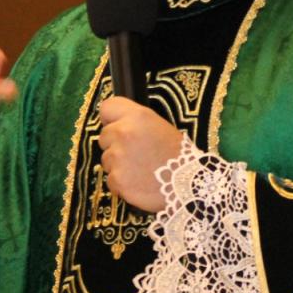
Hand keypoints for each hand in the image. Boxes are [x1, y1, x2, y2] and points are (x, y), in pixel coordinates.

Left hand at [97, 97, 182, 211]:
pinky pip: (111, 180)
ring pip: (106, 159)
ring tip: (140, 170)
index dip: (111, 119)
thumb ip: (136, 123)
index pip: (107, 108)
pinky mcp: (117, 179)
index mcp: (137, 116)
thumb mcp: (160, 127)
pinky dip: (121, 183)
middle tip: (136, 154)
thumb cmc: (177, 155)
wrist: (188, 184)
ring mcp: (118, 157)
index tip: (116, 126)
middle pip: (104, 136)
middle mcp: (124, 132)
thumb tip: (116, 125)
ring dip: (118, 165)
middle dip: (115, 145)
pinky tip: (138, 183)